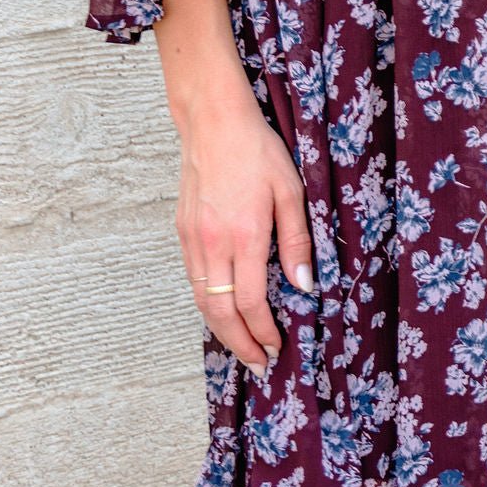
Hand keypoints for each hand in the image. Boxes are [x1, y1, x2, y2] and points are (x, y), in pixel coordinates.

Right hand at [172, 56, 314, 377]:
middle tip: (259, 365)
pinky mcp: (182, 230)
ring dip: (221, 330)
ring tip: (242, 346)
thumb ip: (297, 242)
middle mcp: (214, 243)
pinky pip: (193, 278)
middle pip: (220, 312)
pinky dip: (206, 303)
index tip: (277, 347)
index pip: (251, 302)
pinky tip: (222, 309)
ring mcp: (193, 238)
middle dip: (241, 344)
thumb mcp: (291, 191)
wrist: (213, 122)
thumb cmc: (258, 151)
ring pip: (201, 300)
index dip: (264, 331)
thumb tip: (304, 287)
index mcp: (245, 235)